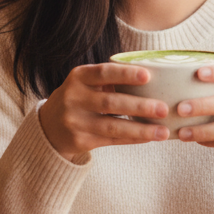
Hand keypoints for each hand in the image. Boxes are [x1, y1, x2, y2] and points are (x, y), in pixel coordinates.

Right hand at [38, 64, 169, 161]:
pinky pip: (111, 140)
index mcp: (79, 77)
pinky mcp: (80, 141)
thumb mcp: (87, 82)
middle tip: (164, 108)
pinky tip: (149, 137)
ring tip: (163, 131)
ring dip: (141, 129)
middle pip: (111, 103)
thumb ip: (111, 78)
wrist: (50, 125)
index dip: (126, 74)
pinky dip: (132, 139)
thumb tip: (154, 79)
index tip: (148, 76)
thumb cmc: (80, 97)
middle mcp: (74, 98)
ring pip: (113, 127)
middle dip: (140, 106)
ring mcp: (75, 121)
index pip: (104, 72)